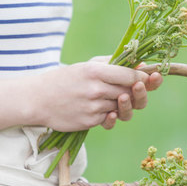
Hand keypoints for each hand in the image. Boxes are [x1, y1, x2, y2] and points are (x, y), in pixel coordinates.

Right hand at [30, 56, 161, 131]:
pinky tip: (107, 111)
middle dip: (137, 92)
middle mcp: (95, 89)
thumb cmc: (66, 79)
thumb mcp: (87, 65)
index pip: (131, 76)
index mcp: (95, 71)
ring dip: (122, 104)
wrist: (38, 99)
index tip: (148, 78)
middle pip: (130, 92)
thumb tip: (142, 66)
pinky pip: (110, 120)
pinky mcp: (90, 121)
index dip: (144, 78)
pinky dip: (111, 116)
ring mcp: (93, 107)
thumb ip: (115, 64)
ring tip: (115, 98)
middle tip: (136, 89)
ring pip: (122, 107)